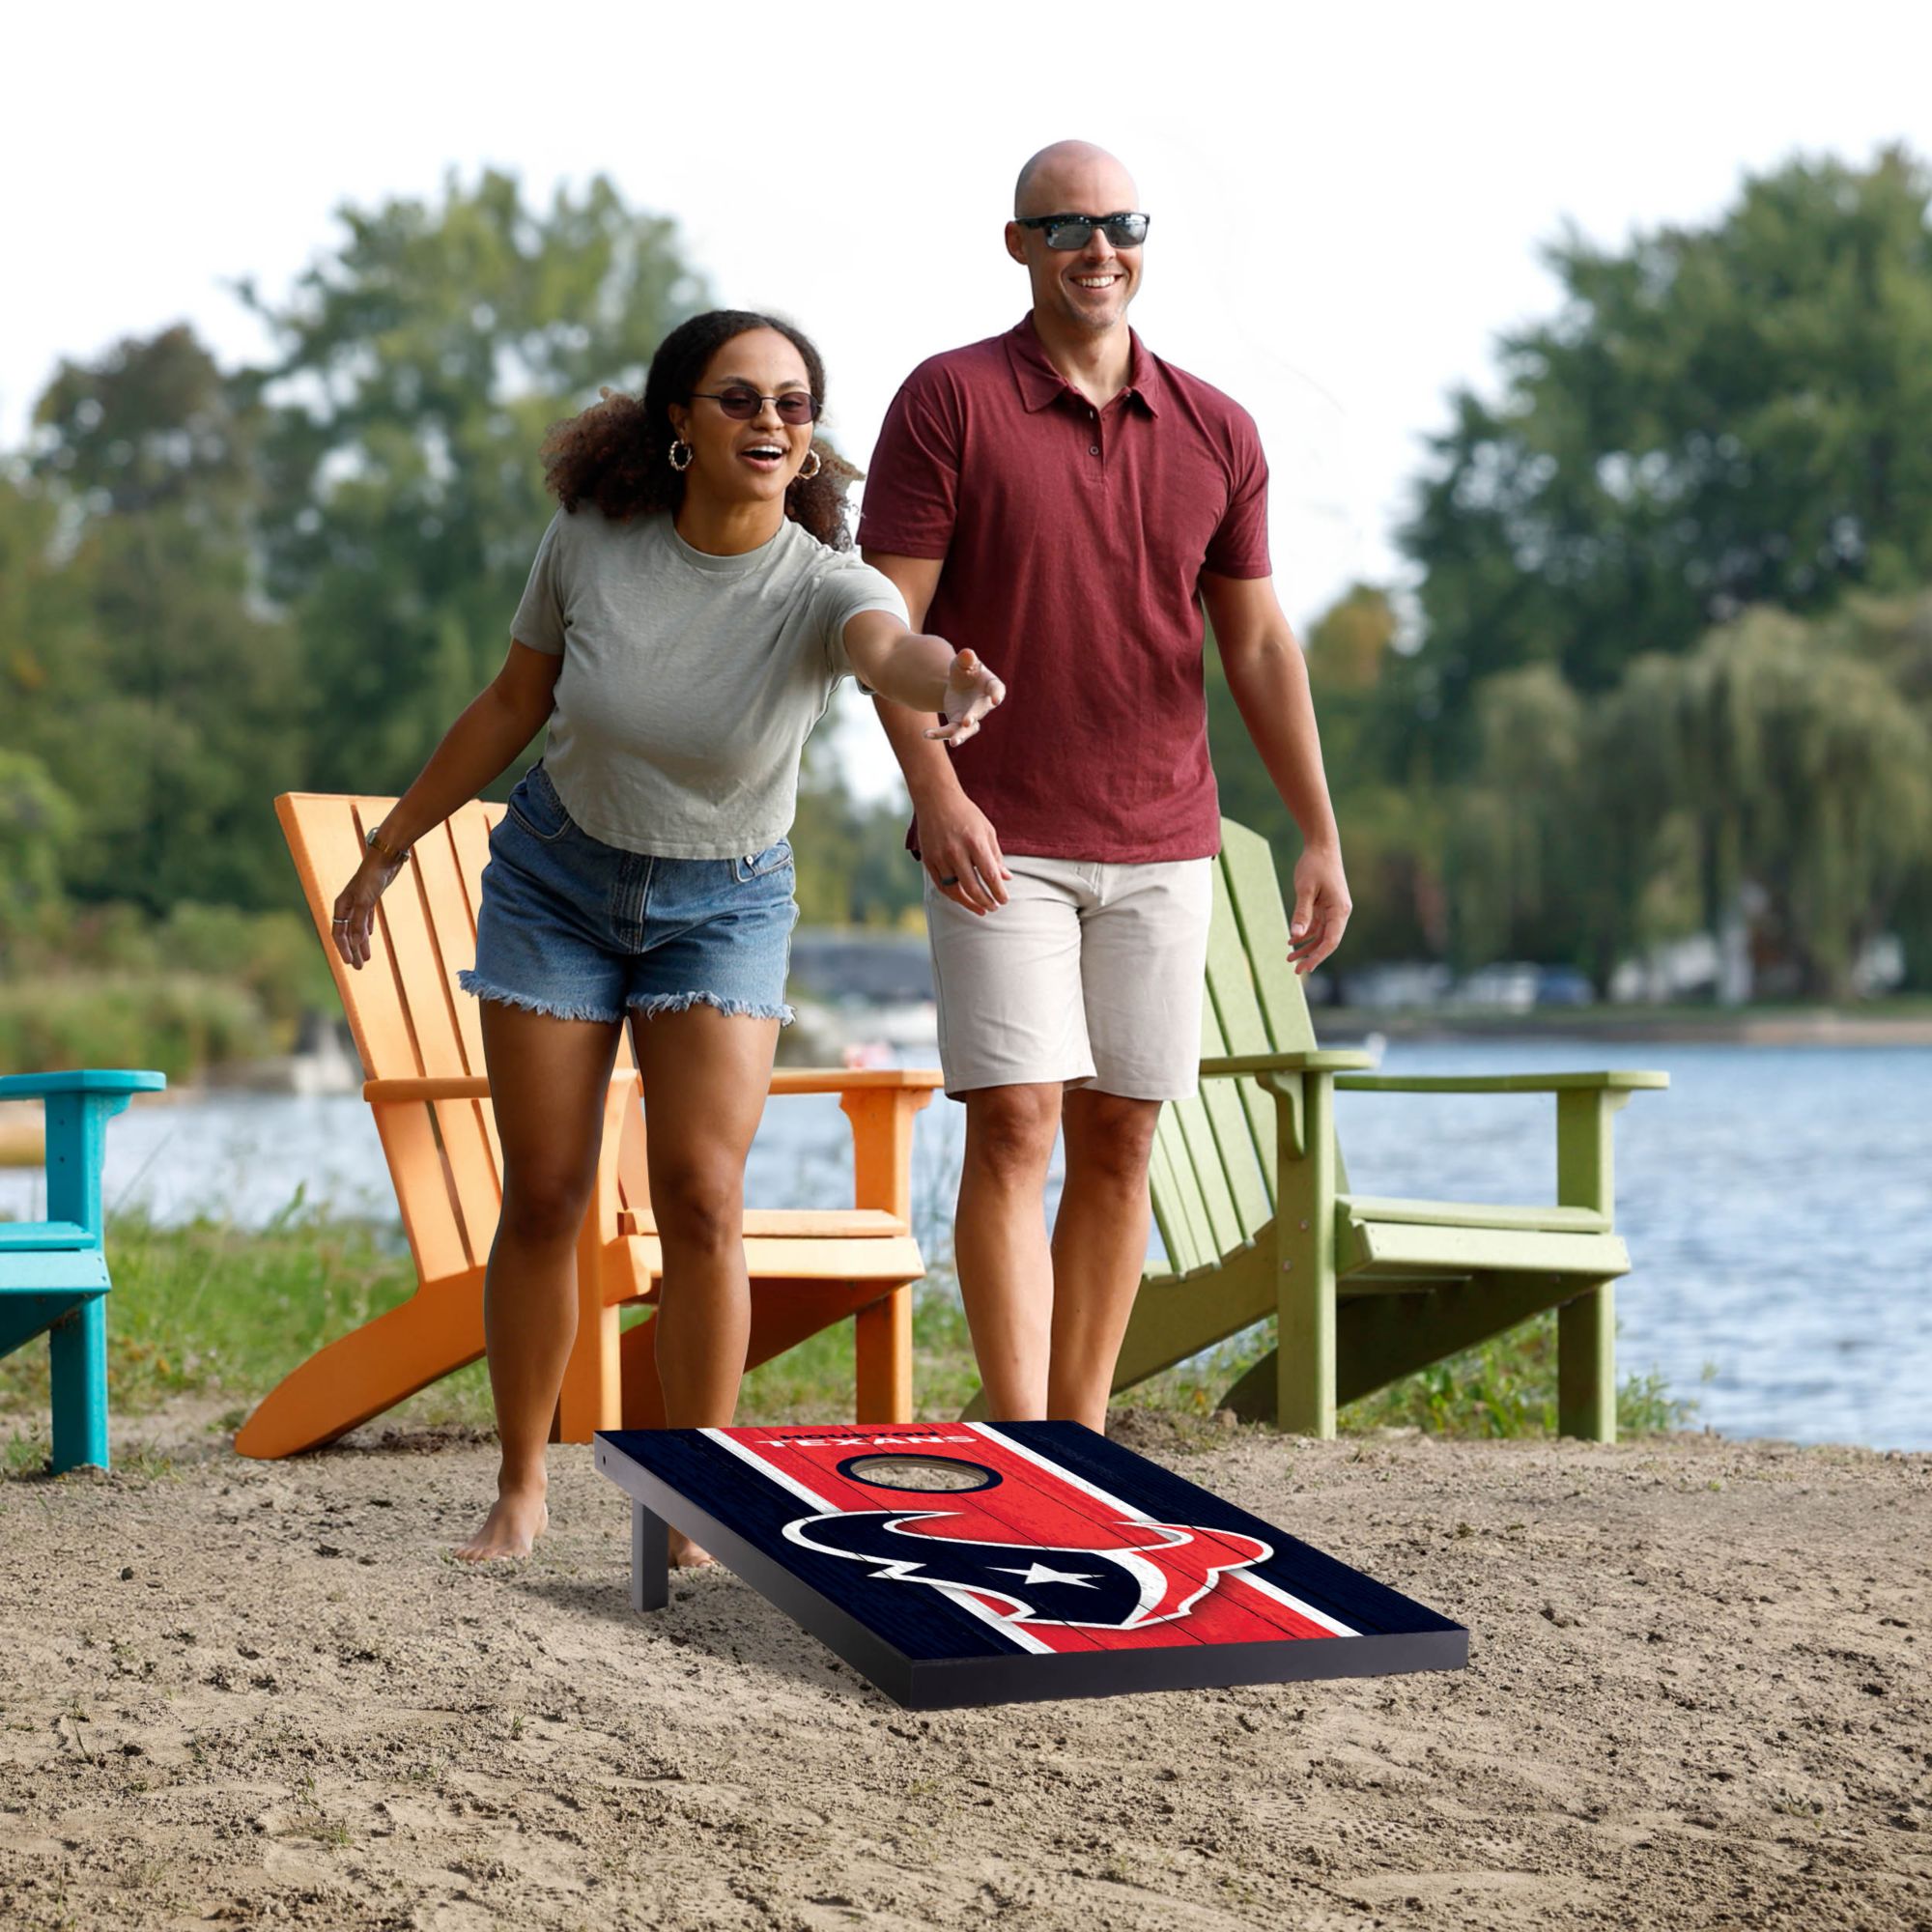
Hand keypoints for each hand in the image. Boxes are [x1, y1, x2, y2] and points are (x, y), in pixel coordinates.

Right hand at [331, 851, 405, 969]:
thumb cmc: (373, 877)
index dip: (344, 949)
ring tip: (366, 958)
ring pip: (357, 927)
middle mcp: (348, 904)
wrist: (385, 857)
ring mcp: (359, 901)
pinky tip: (369, 936)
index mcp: (341, 905)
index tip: (350, 963)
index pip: (339, 933)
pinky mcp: (370, 898)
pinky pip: (366, 918)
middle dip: (352, 950)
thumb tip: (355, 943)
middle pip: (347, 933)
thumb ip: (359, 922)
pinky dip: (366, 929)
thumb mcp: (366, 901)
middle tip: (359, 968)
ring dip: (361, 943)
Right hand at [918, 789, 1011, 915]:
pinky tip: (963, 899)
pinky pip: (940, 885)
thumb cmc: (966, 814)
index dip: (998, 892)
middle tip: (994, 907)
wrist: (936, 799)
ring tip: (981, 909)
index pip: (989, 875)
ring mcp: (940, 857)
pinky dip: (953, 895)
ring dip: (969, 903)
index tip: (1004, 900)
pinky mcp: (928, 860)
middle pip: (972, 887)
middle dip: (986, 901)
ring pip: (955, 890)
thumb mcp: (987, 830)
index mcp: (975, 842)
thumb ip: (996, 856)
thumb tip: (1006, 879)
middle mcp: (956, 851)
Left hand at [925, 648, 1005, 746]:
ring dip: (961, 736)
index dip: (997, 694)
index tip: (996, 700)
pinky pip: (950, 731)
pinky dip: (939, 734)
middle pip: (980, 712)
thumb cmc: (965, 670)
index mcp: (990, 685)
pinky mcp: (958, 724)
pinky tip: (926, 734)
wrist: (957, 684)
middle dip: (973, 717)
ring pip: (968, 730)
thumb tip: (967, 653)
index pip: (997, 689)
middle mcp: (983, 704)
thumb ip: (966, 658)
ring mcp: (971, 717)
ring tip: (953, 743)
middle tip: (967, 722)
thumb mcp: (963, 662)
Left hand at [1287, 844, 1350, 975]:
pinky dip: (1305, 933)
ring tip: (1289, 958)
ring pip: (1321, 935)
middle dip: (1312, 956)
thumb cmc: (1314, 865)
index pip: (1331, 940)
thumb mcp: (1305, 890)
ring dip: (1306, 946)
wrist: (1321, 846)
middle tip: (1295, 971)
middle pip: (1327, 941)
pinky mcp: (1326, 905)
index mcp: (1339, 910)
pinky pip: (1317, 925)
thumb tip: (1295, 936)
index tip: (1305, 968)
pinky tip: (1291, 940)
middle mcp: (1339, 912)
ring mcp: (1333, 909)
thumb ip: (1301, 913)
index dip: (1318, 956)